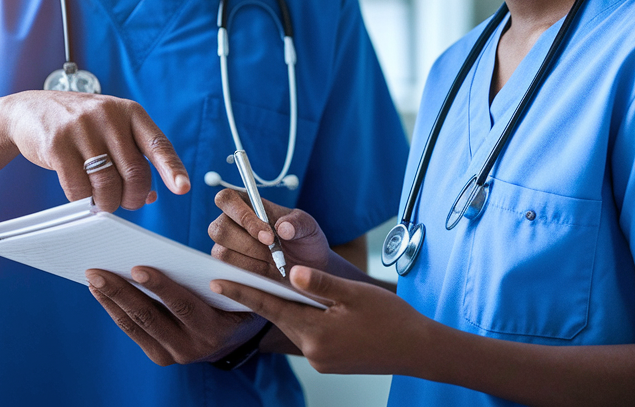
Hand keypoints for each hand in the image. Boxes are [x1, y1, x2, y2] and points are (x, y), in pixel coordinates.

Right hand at [3, 90, 189, 212]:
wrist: (29, 110)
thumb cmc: (79, 126)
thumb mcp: (110, 129)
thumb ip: (132, 155)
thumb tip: (151, 195)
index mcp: (129, 111)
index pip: (158, 143)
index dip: (172, 168)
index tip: (182, 188)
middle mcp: (108, 116)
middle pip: (134, 171)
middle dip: (133, 197)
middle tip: (126, 203)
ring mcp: (81, 128)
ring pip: (107, 183)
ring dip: (107, 202)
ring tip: (102, 202)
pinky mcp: (57, 144)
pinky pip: (78, 187)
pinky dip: (82, 199)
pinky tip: (80, 194)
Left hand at [87, 266, 264, 364]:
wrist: (236, 339)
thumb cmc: (236, 301)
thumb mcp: (239, 289)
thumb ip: (217, 275)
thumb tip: (175, 253)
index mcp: (214, 329)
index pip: (183, 305)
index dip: (160, 287)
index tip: (137, 268)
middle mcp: (192, 346)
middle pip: (149, 316)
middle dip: (121, 292)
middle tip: (97, 271)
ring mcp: (173, 354)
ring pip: (136, 324)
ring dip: (111, 299)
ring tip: (94, 277)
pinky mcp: (159, 356)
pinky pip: (133, 331)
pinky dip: (114, 309)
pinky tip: (101, 292)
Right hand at [209, 190, 330, 278]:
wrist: (308, 268)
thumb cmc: (304, 240)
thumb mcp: (309, 227)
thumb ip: (298, 223)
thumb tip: (283, 228)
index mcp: (246, 203)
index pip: (226, 199)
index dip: (241, 216)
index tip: (268, 236)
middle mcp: (230, 223)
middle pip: (218, 229)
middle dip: (248, 244)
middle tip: (273, 252)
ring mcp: (226, 247)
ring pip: (222, 253)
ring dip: (251, 261)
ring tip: (274, 262)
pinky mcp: (228, 269)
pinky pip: (227, 273)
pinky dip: (250, 275)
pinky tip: (268, 274)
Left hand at [211, 266, 429, 375]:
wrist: (418, 350)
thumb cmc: (391, 318)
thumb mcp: (355, 294)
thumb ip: (321, 283)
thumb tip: (291, 271)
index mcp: (316, 332)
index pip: (270, 307)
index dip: (242, 292)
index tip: (216, 281)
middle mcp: (313, 351)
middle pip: (280, 316)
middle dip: (264, 296)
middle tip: (240, 275)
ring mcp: (320, 360)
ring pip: (296, 325)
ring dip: (290, 306)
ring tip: (286, 285)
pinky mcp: (329, 363)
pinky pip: (309, 335)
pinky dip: (306, 319)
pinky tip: (314, 307)